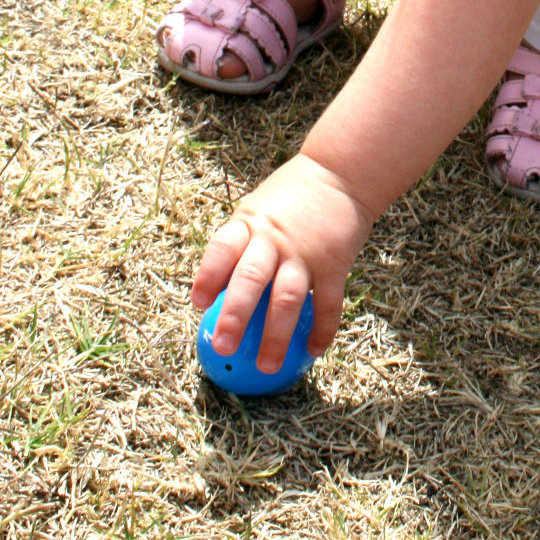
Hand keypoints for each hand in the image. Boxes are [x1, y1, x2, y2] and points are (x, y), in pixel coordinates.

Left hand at [191, 153, 376, 370]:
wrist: (341, 173)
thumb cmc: (290, 197)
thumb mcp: (257, 208)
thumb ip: (241, 243)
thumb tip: (216, 290)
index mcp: (249, 223)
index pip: (223, 248)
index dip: (209, 275)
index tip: (198, 303)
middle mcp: (274, 239)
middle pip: (251, 279)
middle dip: (235, 316)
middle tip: (223, 347)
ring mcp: (305, 253)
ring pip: (287, 298)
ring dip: (276, 335)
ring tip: (266, 366)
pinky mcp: (334, 264)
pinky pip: (327, 302)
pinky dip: (322, 329)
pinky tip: (314, 351)